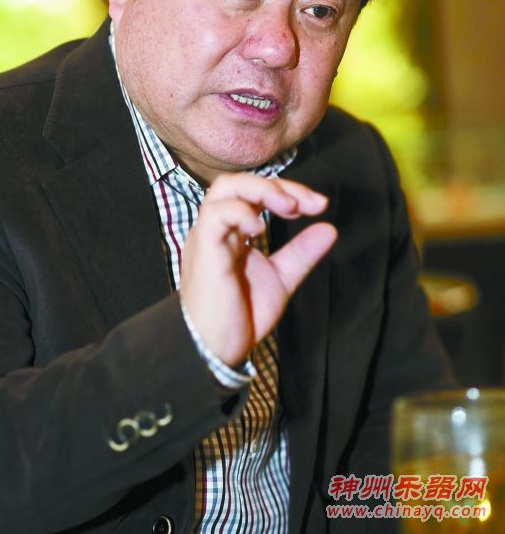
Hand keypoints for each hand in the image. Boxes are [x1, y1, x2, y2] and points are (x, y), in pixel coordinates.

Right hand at [179, 173, 336, 366]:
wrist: (215, 350)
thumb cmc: (240, 317)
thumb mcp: (281, 279)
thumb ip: (301, 253)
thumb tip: (329, 228)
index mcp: (233, 231)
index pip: (257, 193)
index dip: (289, 191)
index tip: (320, 205)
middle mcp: (218, 228)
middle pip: (241, 182)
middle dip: (278, 185)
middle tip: (308, 203)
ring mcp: (208, 236)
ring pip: (225, 188)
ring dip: (262, 190)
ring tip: (289, 207)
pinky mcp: (204, 249)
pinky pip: (216, 214)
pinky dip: (241, 212)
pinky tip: (261, 228)